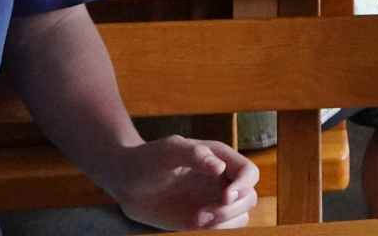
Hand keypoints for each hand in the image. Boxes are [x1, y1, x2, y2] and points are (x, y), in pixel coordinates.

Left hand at [112, 135, 259, 229]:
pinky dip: (216, 230)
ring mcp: (214, 201)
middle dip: (233, 208)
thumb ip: (194, 155)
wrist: (128, 182)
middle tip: (207, 214)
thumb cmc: (149, 159)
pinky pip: (223, 229)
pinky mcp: (204, 220)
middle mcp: (222, 180)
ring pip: (240, 216)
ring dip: (226, 222)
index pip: (249, 172)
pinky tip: (195, 223)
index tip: (225, 196)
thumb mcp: (169, 150)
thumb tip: (219, 167)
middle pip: (249, 197)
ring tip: (198, 219)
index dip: (244, 185)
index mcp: (220, 158)